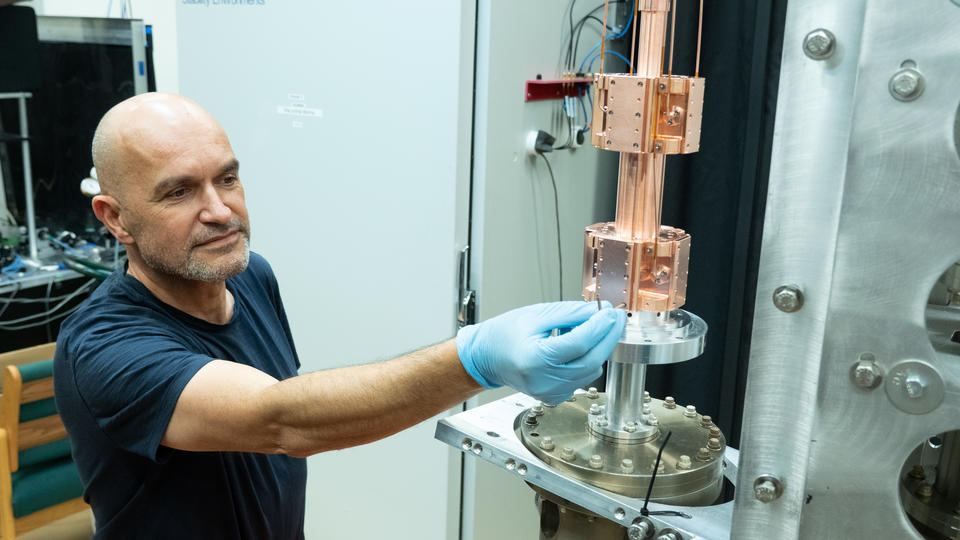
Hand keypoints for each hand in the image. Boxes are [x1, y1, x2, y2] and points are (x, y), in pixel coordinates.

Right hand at [456, 301, 625, 403]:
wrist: (485, 357)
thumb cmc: (504, 335)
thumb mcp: (535, 315)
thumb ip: (569, 313)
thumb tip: (597, 311)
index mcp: (535, 358)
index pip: (579, 343)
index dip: (600, 327)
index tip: (610, 313)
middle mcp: (543, 380)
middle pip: (591, 360)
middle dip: (607, 337)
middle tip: (614, 319)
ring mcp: (550, 392)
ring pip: (590, 370)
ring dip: (596, 347)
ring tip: (582, 328)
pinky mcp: (555, 396)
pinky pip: (582, 378)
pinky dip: (585, 360)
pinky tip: (574, 345)